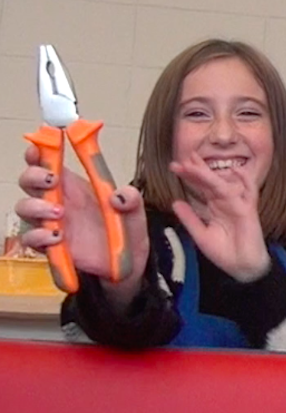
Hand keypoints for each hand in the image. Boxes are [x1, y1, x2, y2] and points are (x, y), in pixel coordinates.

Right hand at [15, 144, 148, 309]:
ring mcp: (50, 224)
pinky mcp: (50, 247)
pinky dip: (39, 236)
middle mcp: (57, 201)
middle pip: (28, 181)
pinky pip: (31, 239)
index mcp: (73, 186)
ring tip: (60, 213)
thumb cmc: (125, 232)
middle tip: (52, 180)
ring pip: (24, 208)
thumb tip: (118, 196)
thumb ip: (131, 199)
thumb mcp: (135, 213)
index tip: (40, 145)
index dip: (39, 150)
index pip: (47, 161)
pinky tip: (57, 237)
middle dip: (33, 175)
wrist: (127, 267)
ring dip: (36, 207)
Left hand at [170, 152, 269, 282]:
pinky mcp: (248, 210)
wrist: (242, 268)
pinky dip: (245, 181)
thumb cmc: (225, 253)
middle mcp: (225, 203)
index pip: (200, 187)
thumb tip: (175, 202)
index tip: (174, 167)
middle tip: (182, 158)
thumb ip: (189, 218)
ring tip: (195, 162)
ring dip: (209, 173)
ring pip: (222, 184)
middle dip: (196, 169)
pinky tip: (236, 170)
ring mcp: (237, 205)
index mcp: (214, 207)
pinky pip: (249, 192)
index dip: (189, 176)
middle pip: (209, 181)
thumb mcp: (200, 235)